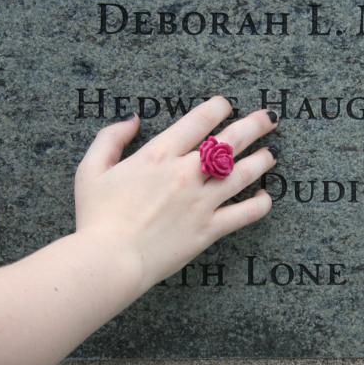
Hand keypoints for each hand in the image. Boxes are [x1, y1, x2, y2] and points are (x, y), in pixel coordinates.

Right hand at [72, 96, 278, 291]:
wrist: (109, 259)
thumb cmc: (97, 216)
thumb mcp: (91, 168)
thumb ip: (111, 138)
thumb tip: (134, 119)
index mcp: (159, 155)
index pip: (199, 121)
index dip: (218, 108)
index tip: (226, 105)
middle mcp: (186, 173)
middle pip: (230, 141)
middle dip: (254, 125)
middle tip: (270, 118)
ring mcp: (201, 202)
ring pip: (243, 173)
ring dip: (261, 161)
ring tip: (272, 155)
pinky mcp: (209, 229)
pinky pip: (244, 214)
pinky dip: (260, 204)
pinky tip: (265, 197)